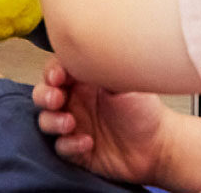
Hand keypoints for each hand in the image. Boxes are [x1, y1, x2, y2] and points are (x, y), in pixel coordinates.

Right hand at [32, 60, 172, 182]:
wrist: (158, 145)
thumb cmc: (144, 109)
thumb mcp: (127, 82)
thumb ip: (105, 67)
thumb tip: (89, 50)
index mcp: (84, 81)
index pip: (57, 70)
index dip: (52, 72)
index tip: (59, 76)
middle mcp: (75, 101)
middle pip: (43, 94)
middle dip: (44, 95)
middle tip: (57, 98)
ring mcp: (74, 126)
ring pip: (46, 120)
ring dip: (52, 120)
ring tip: (70, 123)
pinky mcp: (76, 150)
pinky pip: (61, 147)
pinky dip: (69, 145)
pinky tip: (87, 142)